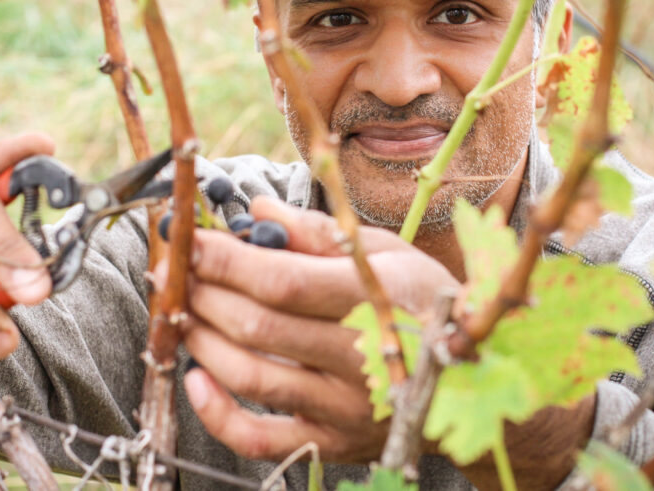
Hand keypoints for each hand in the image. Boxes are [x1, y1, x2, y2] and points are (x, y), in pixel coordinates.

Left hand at [183, 196, 459, 461]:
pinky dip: (216, 413)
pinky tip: (195, 377)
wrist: (478, 385)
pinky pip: (260, 441)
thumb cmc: (424, 304)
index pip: (283, 281)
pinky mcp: (331, 443)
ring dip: (201, 338)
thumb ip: (319, 233)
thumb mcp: (389, 255)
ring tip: (182, 309)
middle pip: (257, 325)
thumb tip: (255, 210)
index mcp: (377, 298)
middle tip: (175, 271)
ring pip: (251, 376)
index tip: (188, 239)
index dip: (225, 261)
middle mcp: (361, 357)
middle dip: (202, 293)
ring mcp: (345, 407)